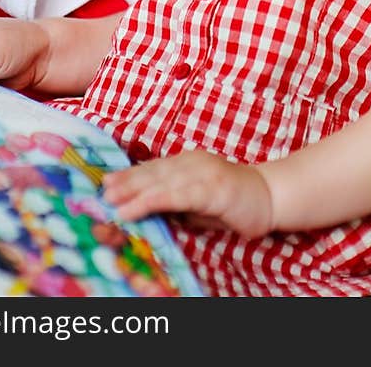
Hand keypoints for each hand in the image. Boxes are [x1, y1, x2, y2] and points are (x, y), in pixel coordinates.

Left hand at [102, 151, 273, 237]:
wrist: (269, 197)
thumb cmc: (230, 203)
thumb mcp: (196, 203)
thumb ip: (173, 201)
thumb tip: (142, 208)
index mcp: (186, 162)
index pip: (153, 168)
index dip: (129, 176)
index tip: (106, 184)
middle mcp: (192, 162)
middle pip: (153, 172)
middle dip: (126, 183)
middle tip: (102, 193)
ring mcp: (203, 173)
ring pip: (161, 181)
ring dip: (134, 192)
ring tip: (112, 203)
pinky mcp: (212, 188)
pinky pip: (179, 195)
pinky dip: (155, 200)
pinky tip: (138, 207)